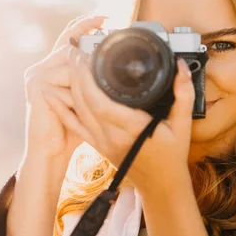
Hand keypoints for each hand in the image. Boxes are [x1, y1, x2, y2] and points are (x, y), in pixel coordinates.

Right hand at [23, 15, 107, 160]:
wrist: (52, 150)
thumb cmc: (72, 128)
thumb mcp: (86, 100)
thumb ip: (92, 82)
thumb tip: (114, 68)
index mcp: (53, 68)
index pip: (68, 38)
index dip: (84, 25)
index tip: (105, 17)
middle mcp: (41, 68)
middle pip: (71, 50)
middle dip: (90, 54)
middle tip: (110, 48)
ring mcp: (37, 77)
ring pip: (72, 66)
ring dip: (87, 83)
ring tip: (92, 95)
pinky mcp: (38, 89)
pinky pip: (68, 84)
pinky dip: (79, 95)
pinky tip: (82, 105)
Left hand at [50, 49, 195, 192]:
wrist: (161, 185)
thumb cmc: (173, 156)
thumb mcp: (183, 125)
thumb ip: (184, 95)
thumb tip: (182, 67)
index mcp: (133, 129)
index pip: (102, 102)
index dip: (88, 78)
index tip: (86, 56)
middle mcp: (113, 136)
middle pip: (85, 102)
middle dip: (76, 74)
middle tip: (74, 50)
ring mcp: (102, 142)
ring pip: (78, 111)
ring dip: (70, 86)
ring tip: (68, 63)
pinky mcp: (97, 145)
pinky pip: (75, 125)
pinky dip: (62, 109)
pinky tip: (51, 95)